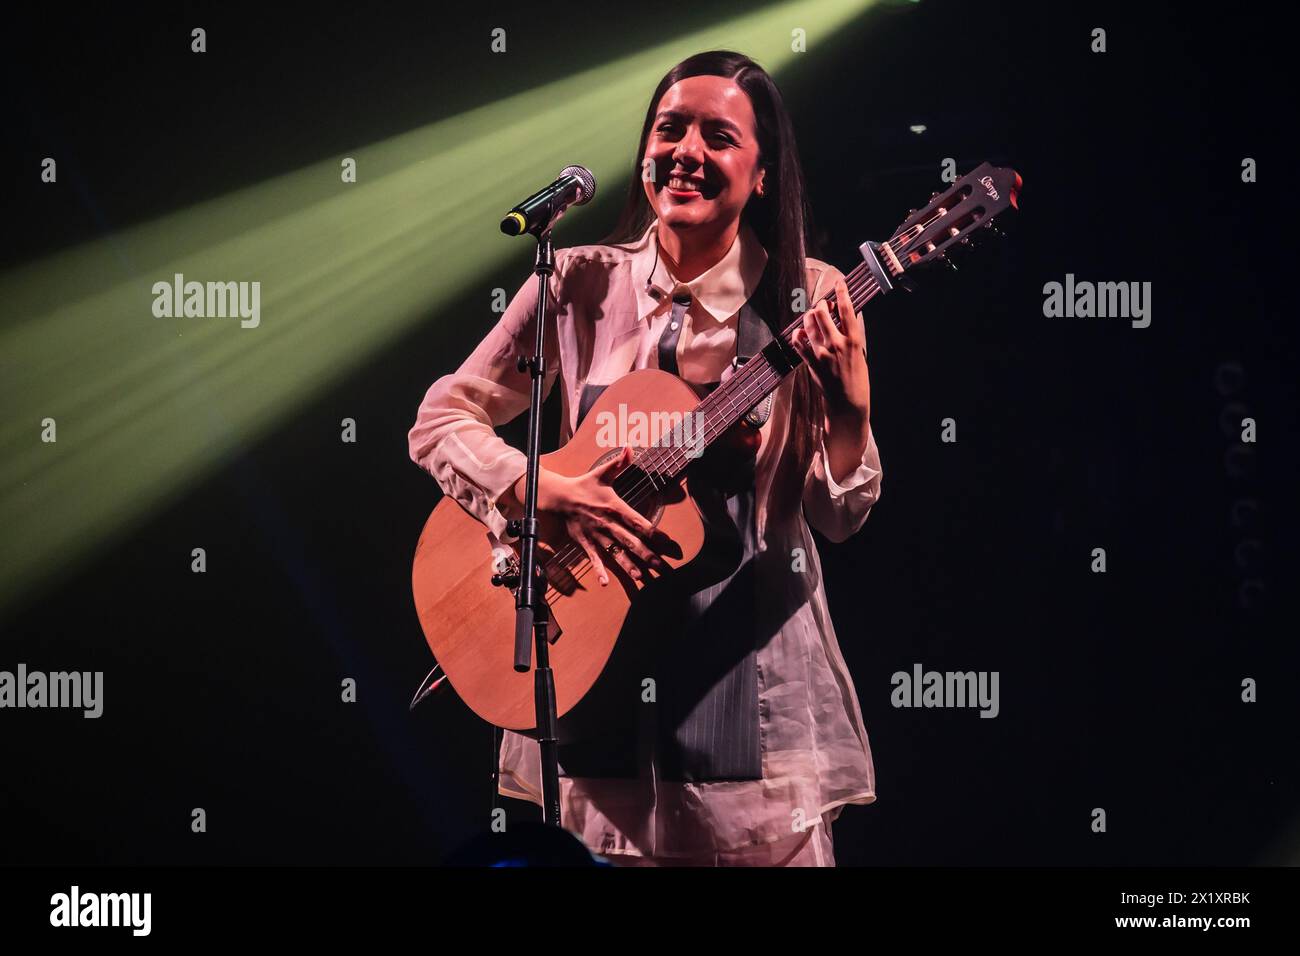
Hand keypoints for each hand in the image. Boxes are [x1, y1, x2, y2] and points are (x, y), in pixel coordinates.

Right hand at [514, 447, 668, 586]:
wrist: (558, 497)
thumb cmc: (583, 485)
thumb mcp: (602, 473)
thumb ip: (619, 463)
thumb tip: (631, 448)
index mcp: (614, 507)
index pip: (638, 521)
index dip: (654, 532)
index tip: (668, 542)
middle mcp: (607, 523)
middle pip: (631, 542)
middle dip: (648, 555)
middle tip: (664, 567)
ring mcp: (596, 535)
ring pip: (615, 553)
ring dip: (629, 566)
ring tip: (643, 577)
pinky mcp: (585, 542)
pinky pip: (593, 558)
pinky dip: (599, 570)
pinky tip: (606, 582)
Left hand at [789, 276, 870, 428]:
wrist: (848, 403)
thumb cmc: (858, 379)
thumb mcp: (860, 353)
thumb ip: (850, 335)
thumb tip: (843, 317)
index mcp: (854, 340)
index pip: (847, 309)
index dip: (841, 292)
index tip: (839, 282)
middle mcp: (837, 344)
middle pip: (821, 312)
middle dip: (820, 304)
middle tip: (822, 306)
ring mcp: (821, 353)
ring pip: (808, 323)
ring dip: (809, 316)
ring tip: (813, 318)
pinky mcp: (811, 362)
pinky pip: (798, 341)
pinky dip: (798, 334)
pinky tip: (802, 333)